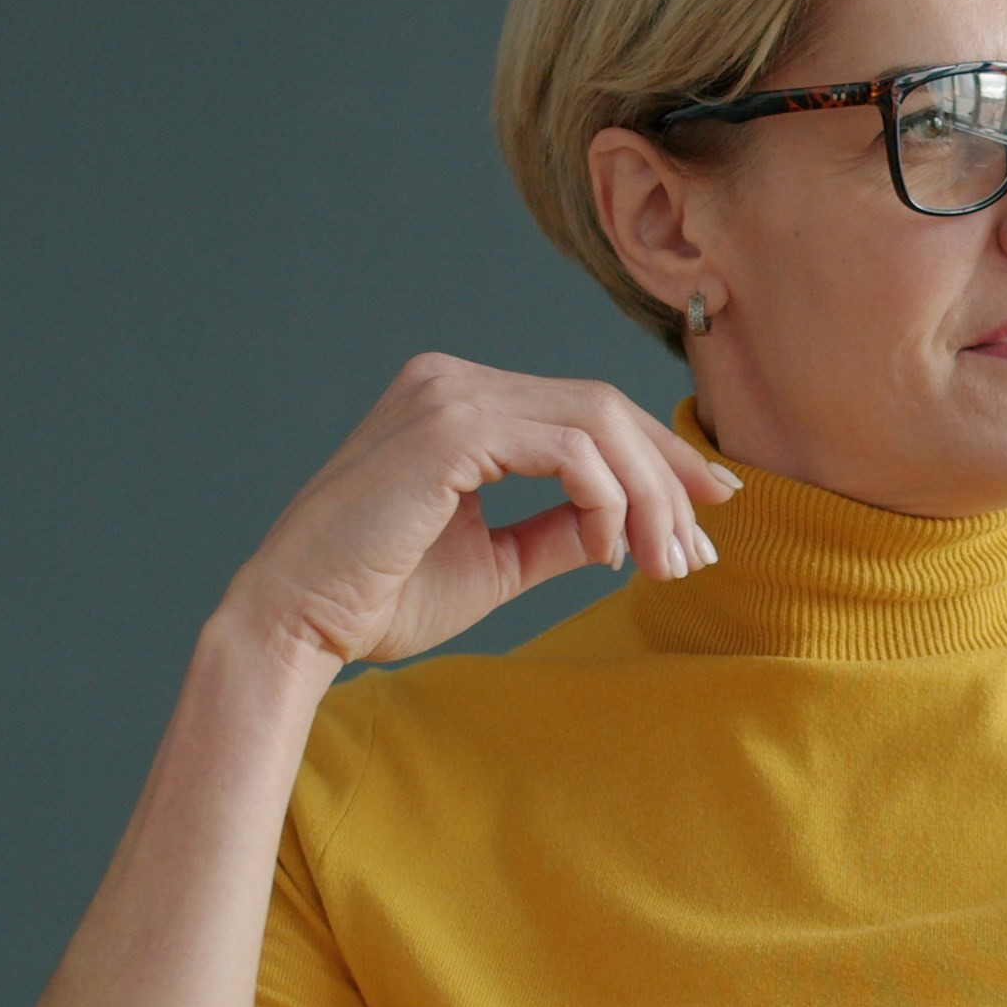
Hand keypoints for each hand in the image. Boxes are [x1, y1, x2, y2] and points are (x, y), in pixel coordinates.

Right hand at [215, 355, 738, 668]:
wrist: (297, 625)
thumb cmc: (380, 598)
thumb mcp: (495, 560)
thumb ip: (559, 530)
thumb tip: (629, 524)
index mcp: (460, 401)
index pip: (584, 410)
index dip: (658, 457)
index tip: (709, 511)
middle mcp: (454, 381)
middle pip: (602, 408)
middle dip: (667, 478)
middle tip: (700, 551)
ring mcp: (449, 395)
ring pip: (597, 424)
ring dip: (647, 496)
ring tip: (664, 563)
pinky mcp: (449, 429)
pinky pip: (568, 449)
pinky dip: (606, 499)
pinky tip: (607, 551)